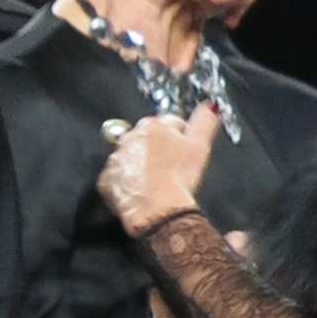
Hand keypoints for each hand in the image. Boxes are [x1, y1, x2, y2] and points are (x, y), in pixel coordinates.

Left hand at [97, 104, 219, 234]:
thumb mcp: (199, 146)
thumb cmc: (178, 179)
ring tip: (156, 181)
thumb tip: (210, 107)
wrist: (158, 210)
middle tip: (170, 169)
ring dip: (141, 166)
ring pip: (131, 158)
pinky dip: (126, 183)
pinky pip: (117, 178)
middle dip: (157, 150)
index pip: (169, 124)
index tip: (182, 152)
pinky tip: (140, 191)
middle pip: (147, 139)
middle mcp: (130, 138)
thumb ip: (205, 122)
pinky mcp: (107, 180)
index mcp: (153, 126)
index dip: (179, 139)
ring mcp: (116, 159)